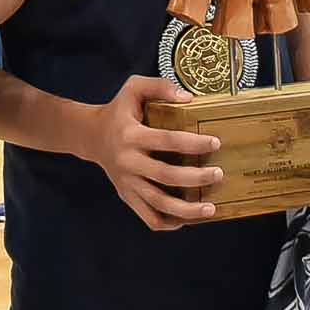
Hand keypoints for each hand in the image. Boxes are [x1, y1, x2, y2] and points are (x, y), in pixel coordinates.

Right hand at [75, 75, 224, 230]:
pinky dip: (168, 223)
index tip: (215, 143)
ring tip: (211, 209)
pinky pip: (148, 217)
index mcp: (132, 135)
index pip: (167, 141)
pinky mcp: (127, 196)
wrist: (90, 136)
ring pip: (159, 203)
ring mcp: (127, 182)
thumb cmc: (118, 111)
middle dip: (196, 178)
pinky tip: (186, 220)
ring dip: (187, 210)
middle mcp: (128, 161)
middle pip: (166, 175)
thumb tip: (188, 99)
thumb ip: (160, 86)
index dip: (193, 143)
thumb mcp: (133, 88)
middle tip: (218, 174)